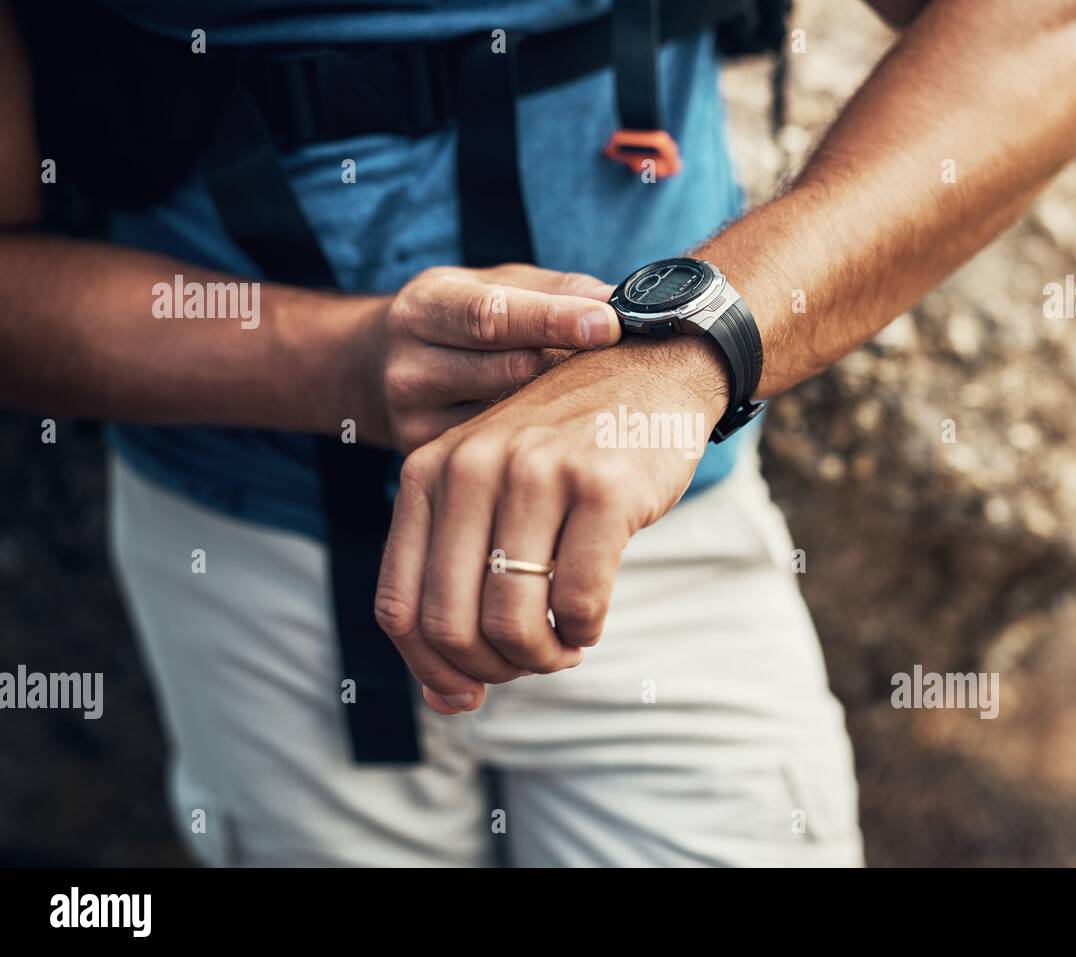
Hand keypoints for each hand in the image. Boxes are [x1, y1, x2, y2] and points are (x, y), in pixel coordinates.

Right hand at [344, 263, 619, 451]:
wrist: (372, 371)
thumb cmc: (456, 321)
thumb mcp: (493, 286)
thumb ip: (557, 290)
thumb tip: (622, 301)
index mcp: (426, 307)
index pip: (493, 315)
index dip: (556, 319)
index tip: (610, 324)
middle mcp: (411, 365)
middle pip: (510, 370)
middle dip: (570, 366)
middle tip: (618, 364)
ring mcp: (415, 420)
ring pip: (511, 417)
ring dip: (561, 407)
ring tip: (594, 395)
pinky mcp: (428, 460)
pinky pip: (499, 451)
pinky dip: (540, 439)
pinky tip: (562, 430)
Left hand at [373, 336, 729, 712]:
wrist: (649, 368)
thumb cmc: (566, 448)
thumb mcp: (489, 486)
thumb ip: (456, 570)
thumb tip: (447, 697)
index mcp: (429, 472)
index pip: (398, 606)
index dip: (428, 669)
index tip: (467, 692)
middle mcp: (473, 468)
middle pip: (449, 625)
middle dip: (491, 669)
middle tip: (529, 663)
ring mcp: (538, 473)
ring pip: (511, 621)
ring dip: (541, 657)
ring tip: (563, 645)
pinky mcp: (603, 486)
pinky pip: (578, 601)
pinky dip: (583, 630)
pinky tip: (590, 620)